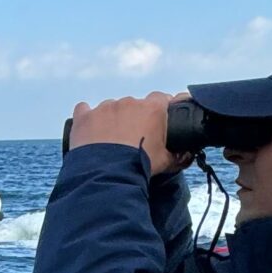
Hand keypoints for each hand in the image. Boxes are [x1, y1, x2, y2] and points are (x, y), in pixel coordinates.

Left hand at [67, 92, 183, 176]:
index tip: (158, 119)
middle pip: (134, 105)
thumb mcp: (166, 162)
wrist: (107, 173)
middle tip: (133, 137)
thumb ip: (179, 156)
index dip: (160, 108)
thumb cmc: (140, 164)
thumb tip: (187, 156)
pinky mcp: (85, 116)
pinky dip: (87, 118)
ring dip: (111, 119)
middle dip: (134, 118)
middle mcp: (128, 102)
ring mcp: (105, 107)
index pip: (161, 98)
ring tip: (110, 140)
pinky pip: (84, 109)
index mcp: (152, 108)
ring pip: (111, 108)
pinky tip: (88, 129)